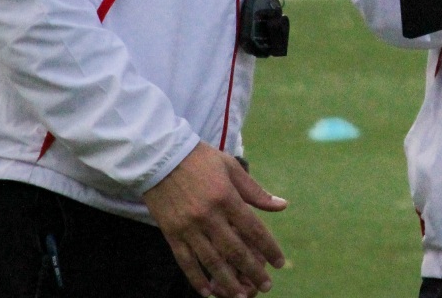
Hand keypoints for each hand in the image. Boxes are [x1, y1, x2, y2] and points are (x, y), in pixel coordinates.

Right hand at [143, 141, 286, 297]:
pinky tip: (208, 292)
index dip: (268, 248)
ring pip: (211, 261)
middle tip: (266, 286)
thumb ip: (255, 191)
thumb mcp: (231, 167)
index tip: (280, 262)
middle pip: (234, 250)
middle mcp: (208, 215)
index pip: (253, 229)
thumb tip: (282, 206)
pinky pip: (185, 261)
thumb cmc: (200, 159)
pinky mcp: (171, 234)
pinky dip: (196, 279)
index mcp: (226, 197)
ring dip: (228, 282)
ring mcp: (188, 227)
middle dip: (252, 271)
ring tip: (242, 297)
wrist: (160, 156)